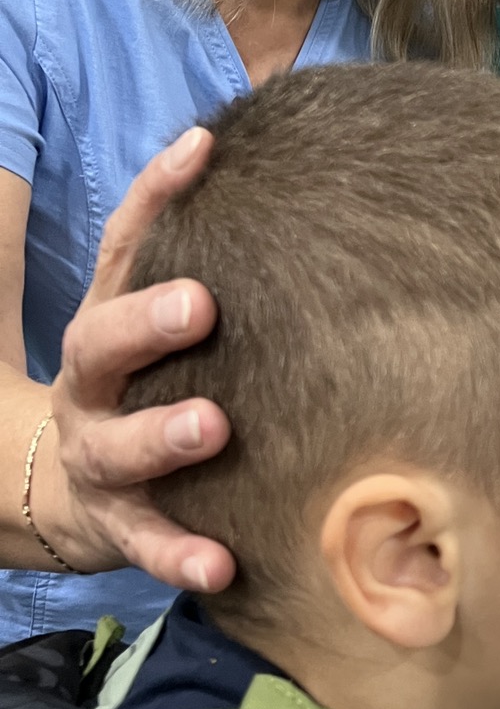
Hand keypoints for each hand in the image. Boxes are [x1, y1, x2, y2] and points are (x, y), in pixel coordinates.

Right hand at [42, 128, 235, 589]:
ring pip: (120, 450)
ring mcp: (101, 460)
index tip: (202, 149)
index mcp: (103, 326)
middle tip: (200, 304)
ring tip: (211, 427)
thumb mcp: (142, 317)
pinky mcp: (120, 527)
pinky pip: (148, 545)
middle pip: (100, 347)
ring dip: (163, 438)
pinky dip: (180, 556)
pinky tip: (220, 564)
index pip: (122, 249)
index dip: (155, 194)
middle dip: (146, 324)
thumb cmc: (135, 387)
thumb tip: (229, 144)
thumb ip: (179, 250)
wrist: (61, 491)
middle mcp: (92, 388)